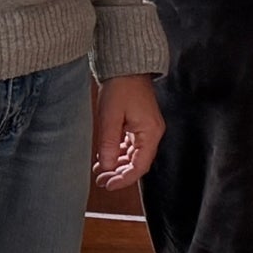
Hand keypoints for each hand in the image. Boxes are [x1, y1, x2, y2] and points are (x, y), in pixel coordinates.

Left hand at [91, 75, 162, 189]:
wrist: (127, 67)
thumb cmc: (121, 87)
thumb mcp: (110, 117)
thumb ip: (109, 144)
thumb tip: (106, 167)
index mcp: (150, 133)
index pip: (140, 166)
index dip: (124, 179)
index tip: (108, 185)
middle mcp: (152, 133)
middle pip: (138, 163)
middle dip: (119, 174)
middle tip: (100, 180)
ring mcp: (146, 129)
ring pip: (134, 155)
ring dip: (118, 165)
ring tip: (100, 171)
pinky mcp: (140, 124)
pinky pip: (131, 146)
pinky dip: (119, 154)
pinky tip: (106, 157)